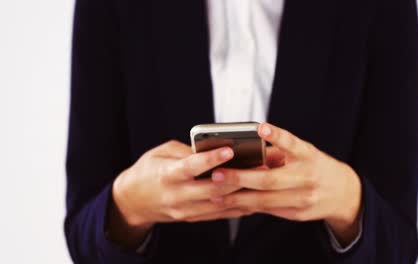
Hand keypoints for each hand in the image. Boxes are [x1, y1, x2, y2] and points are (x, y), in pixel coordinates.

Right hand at [109, 140, 251, 247]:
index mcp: (167, 174)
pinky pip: (218, 214)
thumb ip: (187, 151)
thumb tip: (214, 149)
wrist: (133, 200)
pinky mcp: (191, 218)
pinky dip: (237, 206)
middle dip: (237, 177)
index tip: (229, 149)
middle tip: (259, 166)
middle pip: (212, 188)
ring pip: (219, 204)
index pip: (192, 167)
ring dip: (243, 194)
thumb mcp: (162, 152)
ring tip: (263, 181)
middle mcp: (177, 195)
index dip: (211, 158)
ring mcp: (185, 210)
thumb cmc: (149, 170)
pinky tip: (253, 198)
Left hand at [211, 123, 361, 245]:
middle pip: (270, 179)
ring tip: (217, 194)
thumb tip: (245, 152)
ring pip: (266, 200)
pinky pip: (269, 210)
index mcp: (308, 155)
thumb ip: (278, 152)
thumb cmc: (315, 166)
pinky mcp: (298, 214)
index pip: (292, 143)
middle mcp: (307, 177)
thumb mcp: (304, 153)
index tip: (261, 127)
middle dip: (241, 178)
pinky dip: (249, 206)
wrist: (343, 193)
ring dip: (238, 197)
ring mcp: (303, 198)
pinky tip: (232, 203)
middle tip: (217, 174)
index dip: (277, 135)